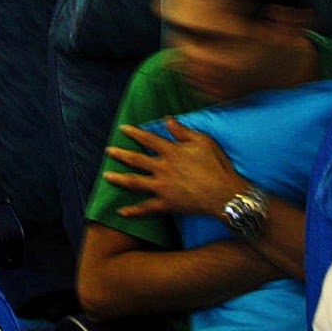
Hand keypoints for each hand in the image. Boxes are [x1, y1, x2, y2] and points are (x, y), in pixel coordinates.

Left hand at [103, 119, 242, 219]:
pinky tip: (121, 212)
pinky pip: (146, 208)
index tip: (122, 129)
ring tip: (106, 176)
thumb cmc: (217, 166)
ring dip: (119, 179)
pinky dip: (133, 211)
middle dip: (120, 154)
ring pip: (135, 182)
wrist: (225, 194)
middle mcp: (163, 168)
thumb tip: (167, 120)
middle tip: (108, 151)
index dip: (134, 133)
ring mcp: (162, 187)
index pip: (148, 139)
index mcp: (171, 151)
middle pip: (136, 159)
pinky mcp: (166, 204)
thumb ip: (183, 131)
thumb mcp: (203, 142)